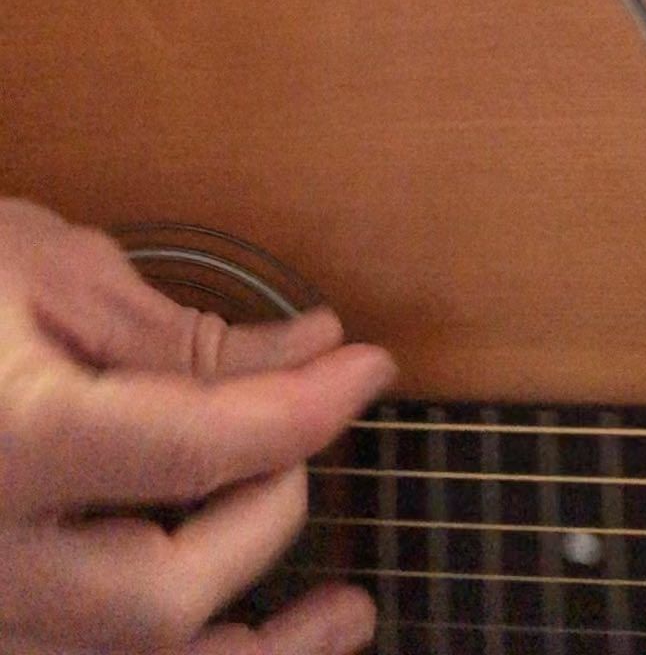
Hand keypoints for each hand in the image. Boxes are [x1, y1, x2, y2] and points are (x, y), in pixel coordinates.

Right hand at [0, 198, 395, 651]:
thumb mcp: (45, 274)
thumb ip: (178, 334)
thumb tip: (311, 351)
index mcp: (3, 440)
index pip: (185, 447)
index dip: (298, 412)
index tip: (365, 370)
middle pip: (153, 600)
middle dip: (260, 520)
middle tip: (298, 438)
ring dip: (252, 651)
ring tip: (348, 612)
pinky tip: (254, 644)